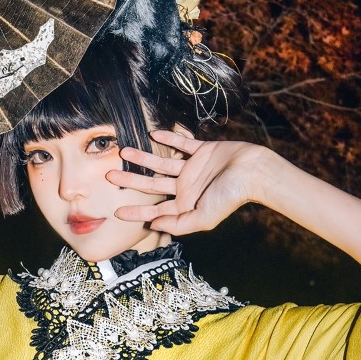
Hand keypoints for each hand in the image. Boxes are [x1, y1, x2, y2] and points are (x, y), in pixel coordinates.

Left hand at [106, 129, 272, 234]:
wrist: (252, 172)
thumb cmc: (229, 197)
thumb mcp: (203, 218)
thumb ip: (178, 225)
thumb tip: (154, 226)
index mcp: (185, 205)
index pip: (155, 211)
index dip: (136, 213)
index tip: (116, 212)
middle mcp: (185, 187)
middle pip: (151, 185)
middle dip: (130, 181)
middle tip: (108, 176)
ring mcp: (192, 168)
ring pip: (161, 163)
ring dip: (142, 158)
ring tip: (124, 151)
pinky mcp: (201, 151)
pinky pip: (181, 144)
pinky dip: (168, 137)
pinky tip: (152, 132)